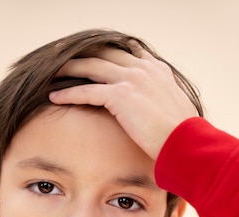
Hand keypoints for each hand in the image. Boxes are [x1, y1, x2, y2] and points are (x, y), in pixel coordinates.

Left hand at [49, 47, 197, 159]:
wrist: (186, 143)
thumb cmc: (182, 137)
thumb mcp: (175, 112)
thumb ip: (161, 104)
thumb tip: (155, 116)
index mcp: (157, 70)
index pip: (128, 51)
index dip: (107, 52)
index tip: (93, 54)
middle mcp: (144, 69)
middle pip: (105, 52)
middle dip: (84, 53)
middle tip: (64, 57)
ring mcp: (132, 79)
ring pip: (92, 66)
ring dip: (69, 68)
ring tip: (51, 71)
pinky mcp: (120, 95)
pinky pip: (87, 91)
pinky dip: (68, 92)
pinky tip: (54, 96)